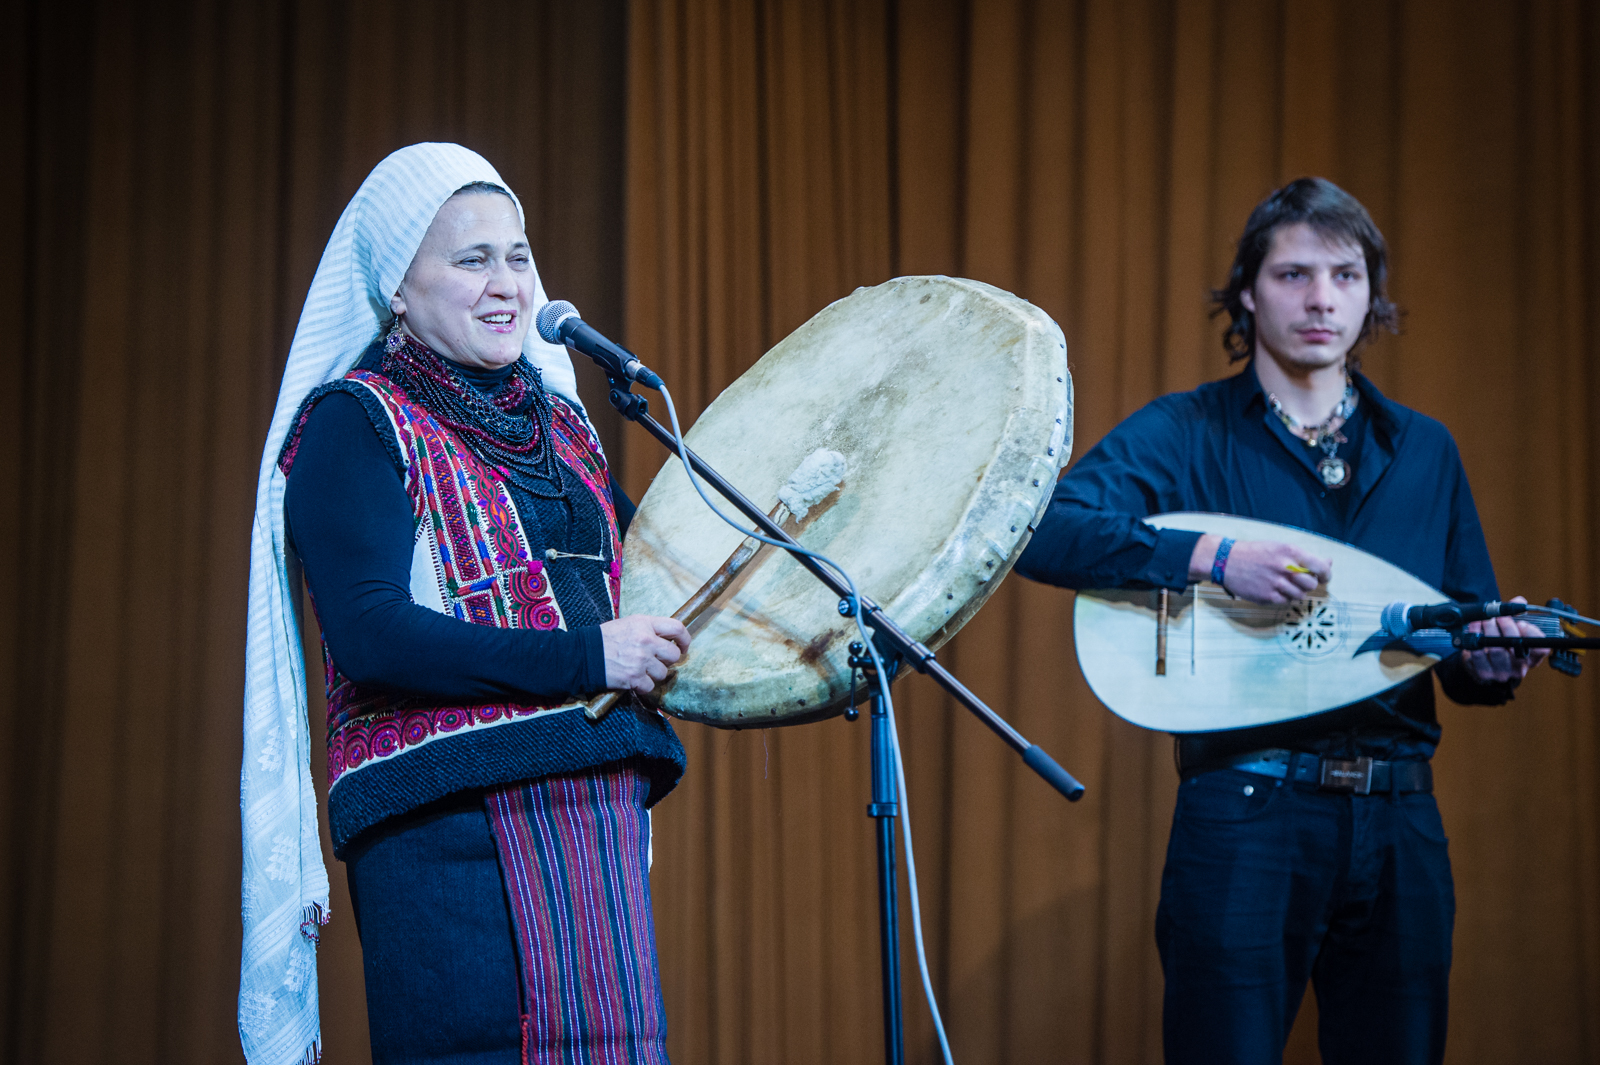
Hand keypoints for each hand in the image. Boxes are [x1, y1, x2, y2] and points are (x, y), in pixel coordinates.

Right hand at [600, 615, 691, 693]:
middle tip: (657, 661)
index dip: (685, 639)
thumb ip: (648, 629)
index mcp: (645, 623)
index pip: (677, 628)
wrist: (584, 655)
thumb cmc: (604, 639)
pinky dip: (643, 686)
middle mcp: (646, 641)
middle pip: (674, 655)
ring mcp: (641, 660)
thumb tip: (667, 639)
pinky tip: (633, 680)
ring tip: (640, 670)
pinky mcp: (634, 678)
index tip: (683, 647)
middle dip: (668, 660)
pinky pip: (650, 686)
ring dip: (654, 674)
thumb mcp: (628, 624)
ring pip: (663, 673)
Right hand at [1188, 534, 1332, 604]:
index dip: (1326, 574)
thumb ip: (1303, 557)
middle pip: (1311, 584)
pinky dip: (1283, 597)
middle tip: (1299, 581)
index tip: (1324, 577)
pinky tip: (1273, 589)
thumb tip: (1328, 562)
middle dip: (1308, 584)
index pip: (1320, 567)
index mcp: (1289, 552)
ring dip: (1295, 591)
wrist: (1225, 561)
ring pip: (1299, 595)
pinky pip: (1285, 601)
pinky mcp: (1267, 596)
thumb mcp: (1279, 547)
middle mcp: (1284, 567)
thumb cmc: (1254, 553)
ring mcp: (1275, 583)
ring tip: (1282, 584)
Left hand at [1460, 595, 1549, 684]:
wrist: (1479, 664)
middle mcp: (1520, 667)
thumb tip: (1519, 600)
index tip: (1522, 622)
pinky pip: (1478, 654)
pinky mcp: (1484, 673)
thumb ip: (1516, 614)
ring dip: (1489, 630)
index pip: (1541, 648)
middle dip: (1507, 627)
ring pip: (1496, 650)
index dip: (1532, 634)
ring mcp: (1502, 672)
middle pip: (1516, 646)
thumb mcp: (1512, 629)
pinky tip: (1473, 627)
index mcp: (1532, 657)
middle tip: (1499, 615)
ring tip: (1484, 619)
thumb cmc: (1500, 644)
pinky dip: (1475, 637)